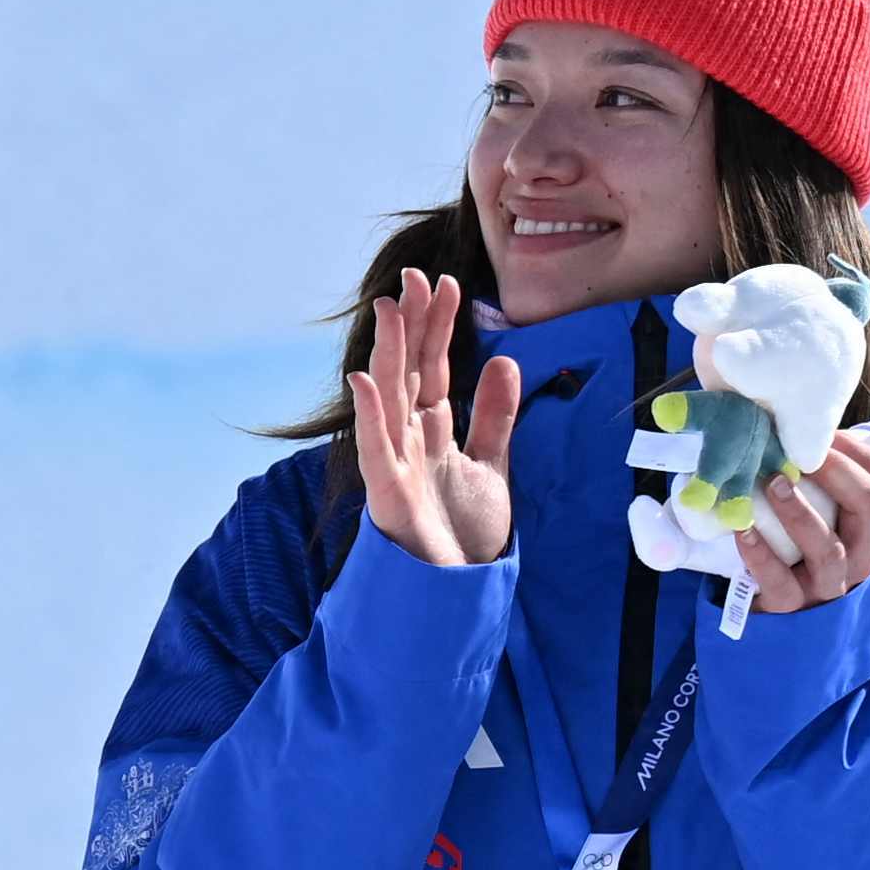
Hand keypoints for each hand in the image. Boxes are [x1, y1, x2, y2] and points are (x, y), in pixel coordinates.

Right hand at [350, 268, 522, 569]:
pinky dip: (369, 414)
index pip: (435, 368)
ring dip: (388, 352)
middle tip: (414, 277)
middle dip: (412, 325)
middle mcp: (409, 441)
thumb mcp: (491, 465)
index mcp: (433, 432)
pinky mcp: (388, 494)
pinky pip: (375, 448)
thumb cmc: (463, 535)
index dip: (440, 327)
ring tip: (390, 309)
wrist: (456, 592)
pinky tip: (366, 379)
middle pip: (411, 372)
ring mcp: (395, 465)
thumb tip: (504, 361)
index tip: (447, 285)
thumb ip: (495, 416)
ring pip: (390, 398)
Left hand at [736, 425, 869, 613]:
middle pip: (869, 509)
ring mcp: (831, 583)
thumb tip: (796, 425)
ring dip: (800, 514)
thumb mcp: (827, 512)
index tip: (821, 431)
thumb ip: (824, 478)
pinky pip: (781, 584)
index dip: (855, 451)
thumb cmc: (803, 546)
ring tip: (772, 485)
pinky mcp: (794, 607)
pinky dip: (760, 556)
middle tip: (801, 454)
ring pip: (828, 551)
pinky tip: (742, 531)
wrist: (783, 608)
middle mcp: (862, 552)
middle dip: (837, 475)